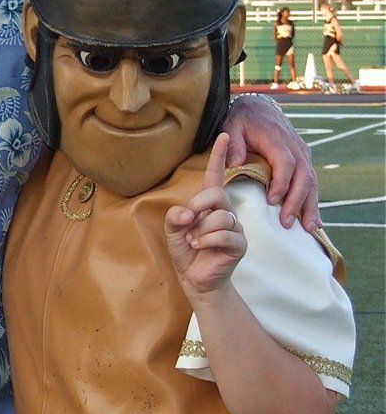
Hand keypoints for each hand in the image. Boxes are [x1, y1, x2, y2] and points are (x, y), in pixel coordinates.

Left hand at [165, 135, 246, 299]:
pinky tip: (200, 246)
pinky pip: (225, 234)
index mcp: (210, 203)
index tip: (224, 134)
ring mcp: (235, 227)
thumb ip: (175, 216)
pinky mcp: (240, 243)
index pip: (216, 175)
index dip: (219, 156)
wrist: (195, 278)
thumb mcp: (173, 229)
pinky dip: (206, 241)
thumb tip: (189, 213)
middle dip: (198, 206)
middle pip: (216, 194)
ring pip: (220, 217)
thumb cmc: (185, 250)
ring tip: (193, 241)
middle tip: (187, 223)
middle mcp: (226, 211)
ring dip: (199, 231)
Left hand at [220, 95, 319, 230]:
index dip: (281, 183)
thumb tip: (235, 162)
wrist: (258, 106)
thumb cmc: (242, 119)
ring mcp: (303, 153)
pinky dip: (312, 201)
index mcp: (277, 139)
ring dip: (310, 205)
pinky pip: (312, 181)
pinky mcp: (304, 158)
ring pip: (312, 181)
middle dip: (297, 201)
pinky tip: (314, 220)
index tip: (272, 201)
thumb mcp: (231, 126)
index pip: (285, 163)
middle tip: (287, 222)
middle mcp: (295, 146)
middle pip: (303, 176)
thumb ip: (233, 143)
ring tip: (308, 227)